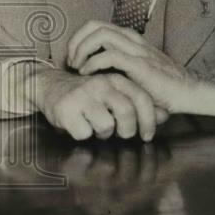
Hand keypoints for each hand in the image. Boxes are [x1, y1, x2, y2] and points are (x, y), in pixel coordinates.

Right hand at [32, 68, 168, 141]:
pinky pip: (84, 133)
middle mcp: (100, 84)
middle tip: (120, 133)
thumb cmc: (88, 95)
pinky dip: (83, 134)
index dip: (149, 121)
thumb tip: (164, 115)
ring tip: (95, 125)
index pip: (142, 99)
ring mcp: (82, 95)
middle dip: (127, 130)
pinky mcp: (66, 108)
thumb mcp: (114, 94)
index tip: (147, 135)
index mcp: (115, 79)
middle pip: (126, 113)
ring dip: (102, 133)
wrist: (50, 87)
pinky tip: (78, 124)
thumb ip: (138, 104)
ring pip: (106, 126)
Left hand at [66, 20, 214, 116]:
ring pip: (100, 35)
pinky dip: (93, 63)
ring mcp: (137, 50)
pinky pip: (110, 55)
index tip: (72, 58)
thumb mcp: (134, 69)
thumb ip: (117, 63)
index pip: (96, 25)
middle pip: (94, 26)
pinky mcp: (140, 64)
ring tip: (78, 68)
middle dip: (76, 42)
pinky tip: (88, 74)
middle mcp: (132, 39)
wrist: (188, 92)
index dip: (78, 38)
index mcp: (129, 38)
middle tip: (71, 62)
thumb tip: (90, 68)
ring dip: (82, 50)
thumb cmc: (160, 84)